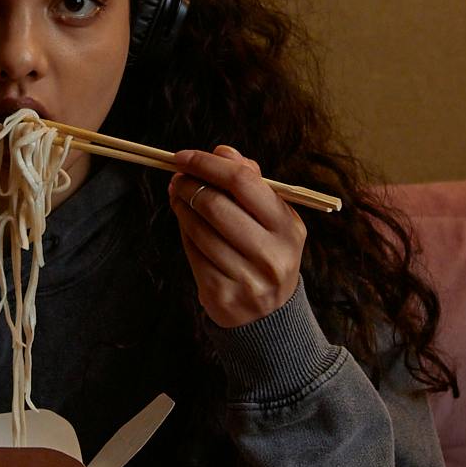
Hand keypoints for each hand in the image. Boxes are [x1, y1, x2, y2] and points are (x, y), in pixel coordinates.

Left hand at [169, 143, 305, 328]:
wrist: (270, 315)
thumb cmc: (267, 251)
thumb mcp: (273, 218)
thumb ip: (251, 181)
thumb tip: (223, 151)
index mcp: (287, 227)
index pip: (243, 182)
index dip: (208, 165)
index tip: (184, 157)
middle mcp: (270, 253)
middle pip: (215, 205)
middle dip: (188, 185)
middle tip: (178, 178)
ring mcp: (246, 277)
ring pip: (198, 229)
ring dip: (181, 207)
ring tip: (178, 197)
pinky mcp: (221, 294)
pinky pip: (193, 253)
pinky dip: (184, 232)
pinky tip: (185, 223)